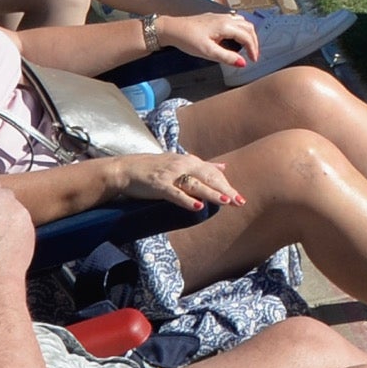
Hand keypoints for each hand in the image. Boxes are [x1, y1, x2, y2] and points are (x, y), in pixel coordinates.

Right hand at [121, 150, 242, 208]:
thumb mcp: (181, 162)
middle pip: (208, 178)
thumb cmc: (154, 167)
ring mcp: (170, 175)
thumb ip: (203, 166)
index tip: (240, 197)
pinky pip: (175, 193)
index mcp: (189, 161)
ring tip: (226, 201)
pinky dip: (186, 200)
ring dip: (211, 193)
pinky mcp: (159, 185)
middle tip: (240, 202)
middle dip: (225, 190)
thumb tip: (224, 167)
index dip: (227, 185)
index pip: (212, 173)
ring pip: (195, 185)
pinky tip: (198, 207)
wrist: (126, 169)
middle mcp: (182, 165)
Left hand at [160, 9, 261, 69]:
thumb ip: (227, 57)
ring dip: (248, 33)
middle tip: (253, 54)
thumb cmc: (187, 39)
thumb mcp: (208, 52)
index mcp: (225, 26)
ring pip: (242, 22)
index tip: (253, 60)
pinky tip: (234, 37)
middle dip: (253, 41)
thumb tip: (242, 63)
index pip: (247, 36)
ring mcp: (220, 16)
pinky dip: (240, 29)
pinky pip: (234, 20)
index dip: (253, 49)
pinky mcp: (214, 17)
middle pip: (248, 27)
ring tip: (246, 46)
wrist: (172, 29)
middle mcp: (225, 18)